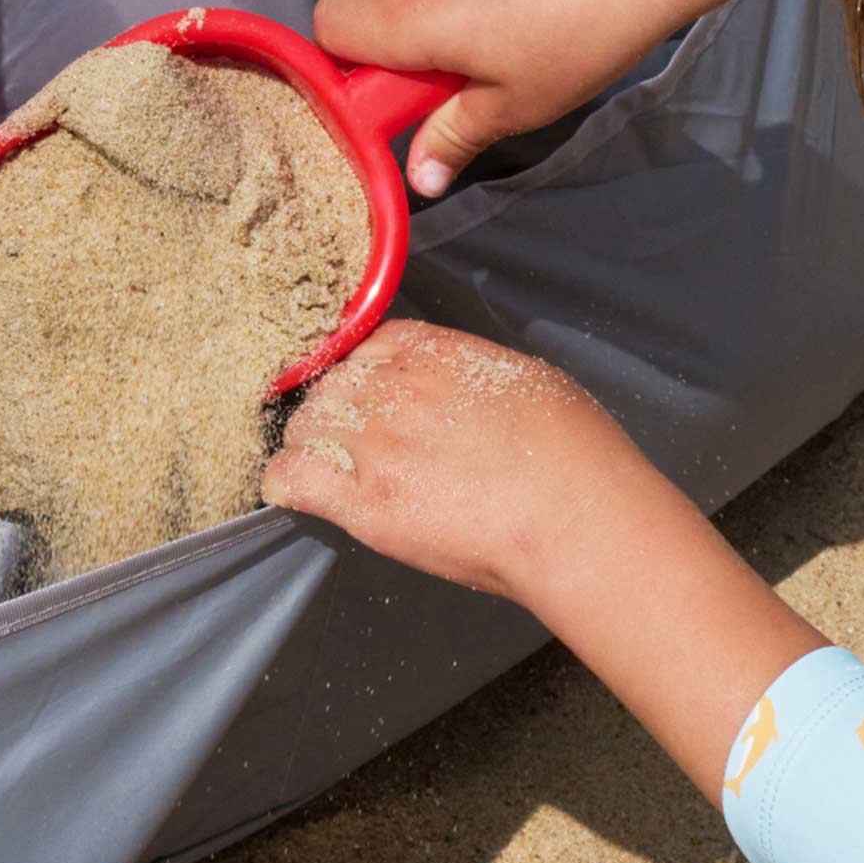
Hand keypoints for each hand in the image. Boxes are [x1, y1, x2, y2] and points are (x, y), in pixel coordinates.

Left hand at [262, 321, 637, 597]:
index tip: (371, 399)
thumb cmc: (576, 455)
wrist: (574, 517)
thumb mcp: (528, 380)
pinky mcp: (362, 502)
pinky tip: (303, 493)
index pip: (366, 345)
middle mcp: (392, 387)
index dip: (363, 374)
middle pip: (328, 386)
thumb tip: (457, 390)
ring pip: (303, 430)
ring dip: (314, 448)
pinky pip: (289, 480)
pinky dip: (287, 484)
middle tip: (359, 447)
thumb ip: (473, 375)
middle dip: (337, 413)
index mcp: (433, 351)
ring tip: (336, 475)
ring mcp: (372, 443)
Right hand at [311, 0, 850, 197]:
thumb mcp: (519, 103)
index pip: (328, 28)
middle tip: (465, 58)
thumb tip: (420, 176)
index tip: (400, 82)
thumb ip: (455, 135)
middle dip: (402, 29)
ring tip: (510, 13)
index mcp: (409, 15)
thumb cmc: (586, 31)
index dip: (352, 59)